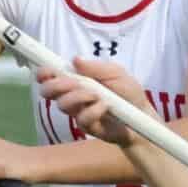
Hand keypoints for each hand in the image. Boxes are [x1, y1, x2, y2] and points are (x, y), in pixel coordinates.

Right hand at [36, 57, 152, 146]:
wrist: (143, 115)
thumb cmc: (128, 93)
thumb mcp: (116, 73)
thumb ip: (97, 67)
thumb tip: (75, 60)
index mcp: (76, 80)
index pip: (51, 76)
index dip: (43, 73)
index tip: (46, 71)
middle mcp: (73, 96)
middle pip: (48, 92)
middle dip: (56, 85)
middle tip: (73, 83)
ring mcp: (78, 112)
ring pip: (63, 105)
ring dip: (78, 96)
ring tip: (97, 94)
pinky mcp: (87, 126)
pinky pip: (81, 118)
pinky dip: (93, 110)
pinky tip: (106, 107)